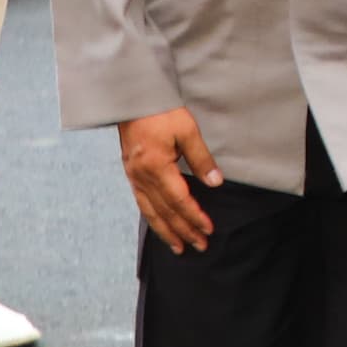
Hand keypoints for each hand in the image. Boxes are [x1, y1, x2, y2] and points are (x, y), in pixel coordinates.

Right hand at [119, 108, 221, 253]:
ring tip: (178, 247)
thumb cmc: (162, 111)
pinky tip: (160, 224)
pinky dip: (152, 217)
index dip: (194, 217)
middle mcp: (141, 176)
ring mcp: (133, 175)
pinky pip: (141, 201)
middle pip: (164, 211)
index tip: (208, 230)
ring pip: (150, 210)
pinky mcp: (131, 172)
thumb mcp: (187, 131)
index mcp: (155, 166)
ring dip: (165, 230)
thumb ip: (201, 158)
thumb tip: (216, 182)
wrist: (134, 99)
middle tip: (199, 246)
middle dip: (183, 230)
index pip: (179, 200)